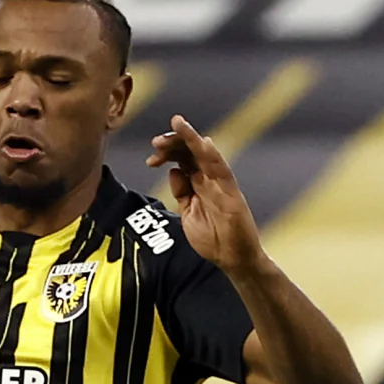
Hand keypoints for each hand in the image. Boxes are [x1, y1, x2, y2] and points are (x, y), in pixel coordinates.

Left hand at [146, 115, 264, 271]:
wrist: (232, 259)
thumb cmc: (212, 238)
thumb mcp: (188, 213)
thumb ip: (181, 192)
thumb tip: (173, 171)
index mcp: (198, 183)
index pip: (182, 159)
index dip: (166, 153)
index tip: (151, 159)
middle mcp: (209, 179)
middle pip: (190, 152)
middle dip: (173, 142)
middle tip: (156, 141)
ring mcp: (221, 184)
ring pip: (205, 154)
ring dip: (190, 138)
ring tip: (177, 124)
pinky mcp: (232, 192)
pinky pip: (222, 170)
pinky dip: (212, 155)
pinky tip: (202, 142)